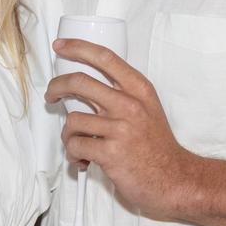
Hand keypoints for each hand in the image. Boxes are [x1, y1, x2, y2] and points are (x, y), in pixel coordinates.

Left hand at [44, 38, 196, 219]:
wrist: (173, 179)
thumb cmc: (156, 145)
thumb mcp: (148, 107)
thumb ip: (123, 92)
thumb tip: (87, 83)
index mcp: (139, 89)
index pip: (104, 57)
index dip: (78, 48)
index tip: (60, 47)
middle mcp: (129, 104)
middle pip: (80, 82)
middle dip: (57, 86)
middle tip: (52, 94)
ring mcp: (119, 129)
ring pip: (72, 120)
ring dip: (68, 133)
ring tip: (78, 142)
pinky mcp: (110, 153)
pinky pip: (75, 145)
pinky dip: (73, 153)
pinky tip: (82, 158)